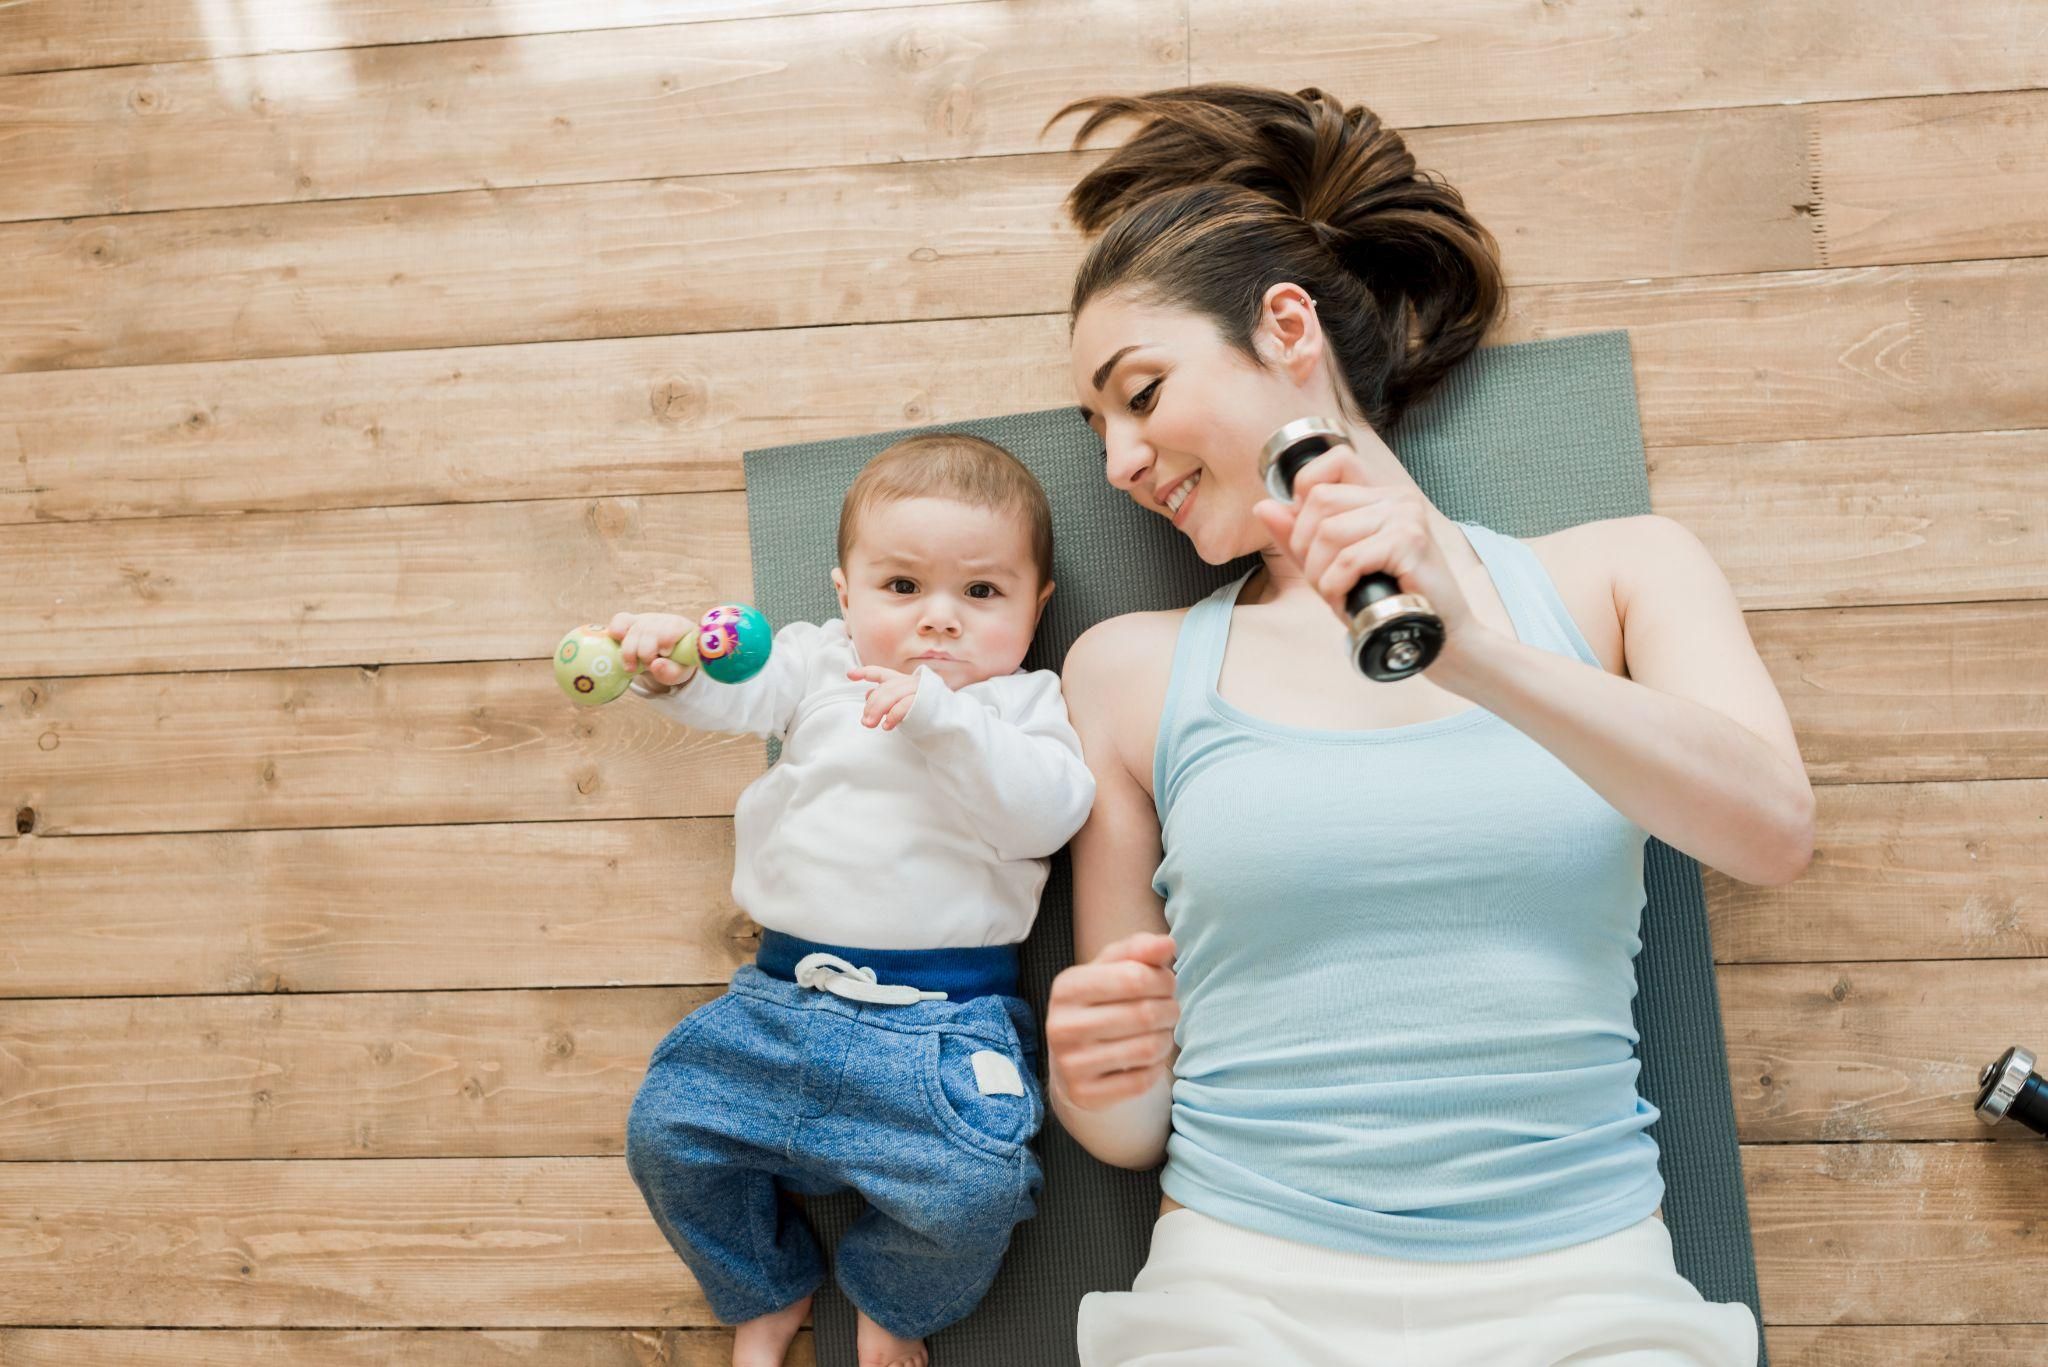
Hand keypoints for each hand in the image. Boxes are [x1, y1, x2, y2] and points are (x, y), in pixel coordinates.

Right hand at [607, 611, 697, 688]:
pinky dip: (615, 631)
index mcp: (680, 628)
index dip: (665, 639)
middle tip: (646, 666)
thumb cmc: (676, 663)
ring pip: (632, 629)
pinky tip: (614, 643)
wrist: (668, 656)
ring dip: (628, 650)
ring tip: (630, 668)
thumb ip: (671, 672)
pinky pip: (619, 621)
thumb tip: (655, 665)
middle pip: (649, 630)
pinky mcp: (630, 622)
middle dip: (645, 652)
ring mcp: (646, 619)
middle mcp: (662, 620)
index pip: (672, 628)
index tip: (664, 653)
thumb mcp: (679, 673)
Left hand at [847, 663, 920, 729]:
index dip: (865, 672)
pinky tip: (887, 726)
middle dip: (871, 705)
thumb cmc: (926, 714)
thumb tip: (868, 693)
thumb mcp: (903, 704)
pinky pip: (904, 705)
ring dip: (877, 710)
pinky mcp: (924, 700)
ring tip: (871, 724)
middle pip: (884, 688)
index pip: (882, 673)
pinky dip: (893, 716)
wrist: (952, 721)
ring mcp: (919, 689)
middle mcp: (912, 681)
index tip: (849, 675)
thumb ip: (887, 698)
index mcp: (905, 681)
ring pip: (891, 695)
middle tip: (865, 722)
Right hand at [1045, 932, 1179, 1109]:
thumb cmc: (1101, 1003)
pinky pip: (1141, 1082)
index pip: (1133, 977)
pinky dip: (1155, 1068)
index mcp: (1066, 987)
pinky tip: (1148, 1059)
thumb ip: (1139, 951)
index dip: (1163, 979)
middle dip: (1170, 1010)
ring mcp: (1070, 1064)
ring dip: (1166, 1039)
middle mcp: (1062, 1025)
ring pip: (1146, 1049)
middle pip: (1144, 1014)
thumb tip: (1167, 943)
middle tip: (1171, 1010)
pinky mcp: (1084, 1094)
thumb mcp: (1113, 969)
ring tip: (1162, 1033)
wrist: (1074, 1058)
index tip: (1168, 983)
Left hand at [1251, 438, 1474, 645]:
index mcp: (1380, 494)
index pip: (1332, 460)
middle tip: (1323, 579)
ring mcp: (1405, 516)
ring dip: (1320, 574)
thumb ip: (1299, 536)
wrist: (1437, 634)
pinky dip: (1336, 586)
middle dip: (1305, 547)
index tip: (1309, 534)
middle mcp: (1395, 496)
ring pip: (1328, 531)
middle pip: (1319, 500)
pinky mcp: (1410, 541)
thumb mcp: (1332, 565)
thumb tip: (1264, 505)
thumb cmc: (1387, 600)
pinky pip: (1348, 559)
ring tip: (1337, 594)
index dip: (1305, 492)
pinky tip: (1348, 600)